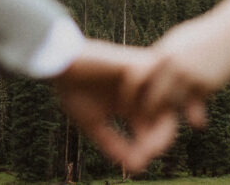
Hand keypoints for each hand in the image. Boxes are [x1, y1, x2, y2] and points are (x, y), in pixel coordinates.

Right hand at [52, 39, 178, 172]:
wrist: (61, 65)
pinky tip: (126, 106)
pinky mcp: (133, 62)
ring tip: (144, 137)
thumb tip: (137, 167)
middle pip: (168, 116)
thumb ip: (114, 145)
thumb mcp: (94, 125)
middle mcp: (142, 92)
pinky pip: (152, 77)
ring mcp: (140, 78)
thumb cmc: (74, 91)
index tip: (139, 162)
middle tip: (146, 152)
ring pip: (167, 96)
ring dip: (158, 117)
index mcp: (135, 106)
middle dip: (160, 138)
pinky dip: (144, 92)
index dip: (154, 147)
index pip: (159, 128)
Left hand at [134, 11, 229, 126]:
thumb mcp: (178, 41)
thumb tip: (146, 69)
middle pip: (153, 97)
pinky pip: (195, 104)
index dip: (130, 94)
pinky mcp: (207, 84)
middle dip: (150, 113)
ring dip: (172, 114)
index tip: (127, 105)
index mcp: (162, 52)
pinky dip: (194, 111)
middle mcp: (173, 64)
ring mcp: (190, 75)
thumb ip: (162, 56)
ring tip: (168, 125)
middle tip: (148, 124)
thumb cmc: (203, 35)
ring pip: (174, 105)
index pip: (137, 77)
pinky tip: (196, 116)